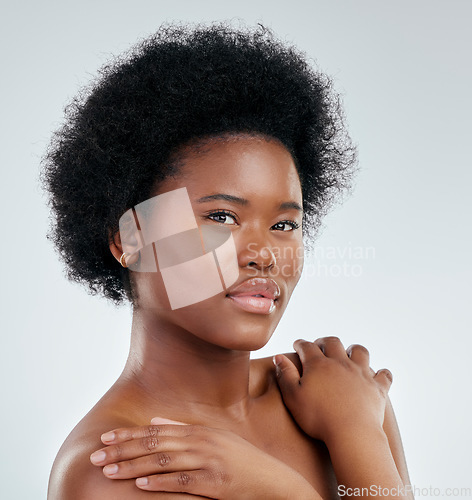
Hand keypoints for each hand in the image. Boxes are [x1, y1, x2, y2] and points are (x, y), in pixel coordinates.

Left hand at [90, 418, 320, 498]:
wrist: (273, 480)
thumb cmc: (242, 461)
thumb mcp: (215, 439)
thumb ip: (184, 429)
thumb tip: (155, 419)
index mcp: (199, 430)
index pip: (156, 430)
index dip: (129, 434)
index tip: (106, 438)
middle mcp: (201, 441)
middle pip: (155, 444)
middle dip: (123, 450)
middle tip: (97, 456)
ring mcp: (209, 461)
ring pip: (163, 462)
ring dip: (133, 466)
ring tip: (109, 471)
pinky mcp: (215, 483)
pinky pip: (182, 481)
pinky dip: (160, 482)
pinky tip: (140, 484)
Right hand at [273, 337, 392, 445]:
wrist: (352, 433)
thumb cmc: (318, 418)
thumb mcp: (293, 397)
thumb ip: (285, 375)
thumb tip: (279, 356)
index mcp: (318, 365)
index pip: (307, 346)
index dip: (300, 344)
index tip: (297, 345)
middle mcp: (341, 363)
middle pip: (333, 343)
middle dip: (325, 341)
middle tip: (320, 345)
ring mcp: (361, 374)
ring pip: (360, 351)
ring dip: (353, 350)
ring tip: (349, 354)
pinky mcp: (377, 388)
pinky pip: (384, 375)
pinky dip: (381, 373)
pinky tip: (378, 375)